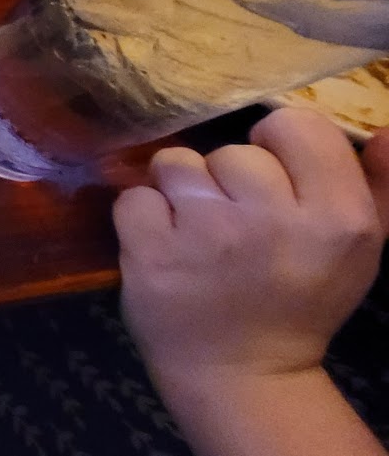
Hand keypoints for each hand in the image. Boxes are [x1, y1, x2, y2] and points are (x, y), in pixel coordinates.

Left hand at [114, 109, 388, 384]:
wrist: (242, 373)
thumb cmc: (300, 302)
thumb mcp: (358, 250)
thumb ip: (377, 184)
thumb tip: (380, 130)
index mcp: (339, 217)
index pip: (297, 124)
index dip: (275, 145)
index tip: (271, 179)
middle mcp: (274, 221)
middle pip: (231, 151)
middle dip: (226, 180)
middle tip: (234, 224)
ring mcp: (208, 236)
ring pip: (176, 163)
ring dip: (180, 193)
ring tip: (197, 233)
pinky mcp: (152, 253)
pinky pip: (134, 198)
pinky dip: (143, 219)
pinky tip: (166, 248)